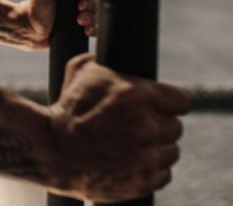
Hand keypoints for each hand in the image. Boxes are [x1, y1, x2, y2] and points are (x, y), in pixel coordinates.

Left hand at [16, 0, 97, 49]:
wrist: (29, 31)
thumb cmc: (35, 7)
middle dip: (91, 6)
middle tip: (79, 11)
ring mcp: (79, 12)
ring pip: (97, 13)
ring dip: (92, 18)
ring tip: (80, 22)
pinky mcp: (80, 27)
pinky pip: (95, 27)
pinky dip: (94, 29)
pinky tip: (86, 31)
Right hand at [42, 53, 190, 201]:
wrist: (50, 150)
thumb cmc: (66, 109)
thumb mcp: (80, 71)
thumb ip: (103, 59)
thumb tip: (111, 50)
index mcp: (138, 96)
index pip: (182, 101)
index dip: (170, 104)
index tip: (161, 108)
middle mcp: (146, 126)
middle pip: (175, 128)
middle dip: (159, 127)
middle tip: (139, 128)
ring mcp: (146, 157)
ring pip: (171, 153)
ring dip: (157, 150)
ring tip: (134, 147)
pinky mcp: (142, 181)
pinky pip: (163, 176)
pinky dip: (151, 171)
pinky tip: (133, 164)